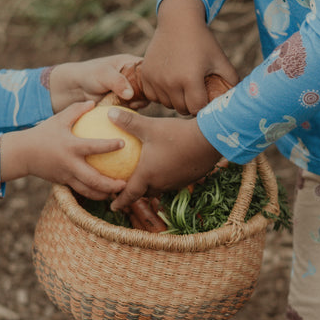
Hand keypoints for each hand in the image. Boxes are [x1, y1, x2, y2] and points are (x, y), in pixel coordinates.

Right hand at [0, 102, 130, 196]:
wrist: (22, 154)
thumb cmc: (43, 134)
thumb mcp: (58, 119)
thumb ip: (76, 110)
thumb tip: (94, 102)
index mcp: (71, 147)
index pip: (93, 147)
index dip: (109, 146)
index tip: (124, 144)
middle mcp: (70, 164)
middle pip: (94, 179)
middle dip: (111, 184)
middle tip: (127, 184)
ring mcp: (67, 176)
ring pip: (88, 191)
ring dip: (104, 194)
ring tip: (118, 193)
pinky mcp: (64, 183)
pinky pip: (81, 191)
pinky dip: (94, 194)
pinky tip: (105, 193)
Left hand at [48, 54, 144, 111]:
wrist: (73, 90)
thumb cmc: (88, 75)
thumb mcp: (103, 74)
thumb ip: (117, 81)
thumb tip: (130, 94)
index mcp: (132, 63)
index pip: (150, 70)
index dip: (152, 79)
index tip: (144, 89)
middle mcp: (134, 77)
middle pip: (150, 87)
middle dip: (145, 95)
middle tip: (134, 100)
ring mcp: (130, 91)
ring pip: (144, 99)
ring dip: (138, 104)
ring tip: (128, 106)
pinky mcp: (125, 104)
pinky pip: (134, 109)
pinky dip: (131, 112)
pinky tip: (124, 113)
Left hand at [105, 111, 221, 210]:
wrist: (209, 140)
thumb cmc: (176, 134)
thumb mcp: (150, 126)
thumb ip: (128, 122)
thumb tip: (109, 112)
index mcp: (147, 175)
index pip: (130, 194)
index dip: (120, 202)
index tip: (112, 206)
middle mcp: (161, 183)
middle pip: (144, 193)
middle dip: (134, 194)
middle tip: (126, 189)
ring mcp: (176, 183)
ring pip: (159, 188)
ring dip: (151, 186)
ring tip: (146, 179)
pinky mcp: (188, 179)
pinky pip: (172, 182)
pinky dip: (165, 178)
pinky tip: (166, 166)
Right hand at [141, 0, 237, 114]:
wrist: (178, 20)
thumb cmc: (203, 41)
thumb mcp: (220, 59)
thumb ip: (232, 80)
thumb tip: (241, 99)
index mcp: (191, 79)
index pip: (197, 109)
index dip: (203, 107)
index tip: (206, 101)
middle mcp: (171, 81)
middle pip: (182, 109)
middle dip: (190, 105)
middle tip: (196, 95)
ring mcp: (156, 79)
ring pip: (167, 104)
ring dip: (175, 100)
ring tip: (183, 89)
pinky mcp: (145, 75)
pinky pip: (152, 96)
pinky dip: (161, 94)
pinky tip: (169, 85)